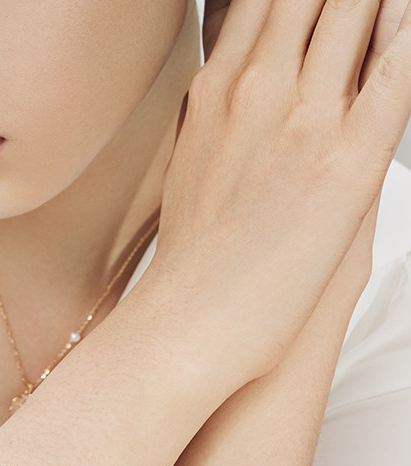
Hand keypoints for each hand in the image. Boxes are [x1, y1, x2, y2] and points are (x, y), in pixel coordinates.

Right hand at [151, 0, 410, 385]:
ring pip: (358, 9)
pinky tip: (409, 28)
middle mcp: (254, 87)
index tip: (311, 5)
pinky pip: (400, 68)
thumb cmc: (190, 262)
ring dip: (375, 7)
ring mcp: (301, 118)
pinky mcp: (350, 159)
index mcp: (213, 90)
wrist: (187, 325)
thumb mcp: (191, 169)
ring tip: (384, 15)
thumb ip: (222, 116)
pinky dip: (410, 38)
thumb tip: (239, 93)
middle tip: (352, 11)